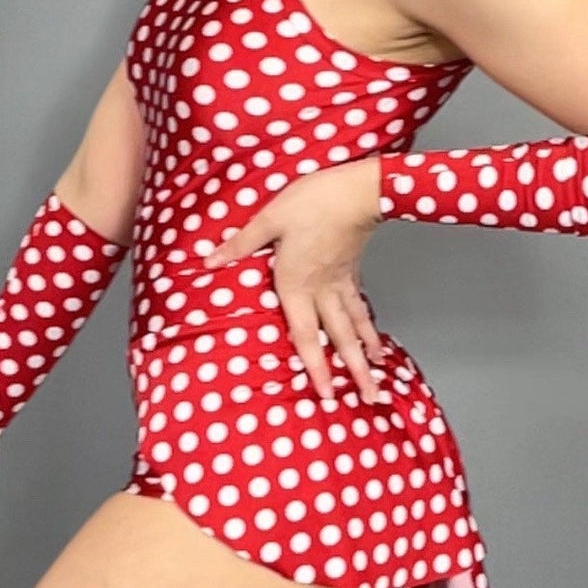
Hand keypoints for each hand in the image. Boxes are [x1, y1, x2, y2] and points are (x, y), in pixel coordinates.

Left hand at [203, 157, 384, 404]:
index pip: (305, 335)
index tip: (325, 393)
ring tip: (377, 374)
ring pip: (355, 325)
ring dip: (366, 351)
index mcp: (296, 284)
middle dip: (353, 371)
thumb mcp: (269, 219)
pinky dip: (368, 324)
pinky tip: (372, 335)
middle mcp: (322, 291)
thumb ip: (241, 243)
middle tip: (367, 397)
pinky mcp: (354, 269)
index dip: (315, 367)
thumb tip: (210, 259)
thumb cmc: (313, 202)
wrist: (358, 189)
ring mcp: (342, 282)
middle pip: (339, 339)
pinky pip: (360, 305)